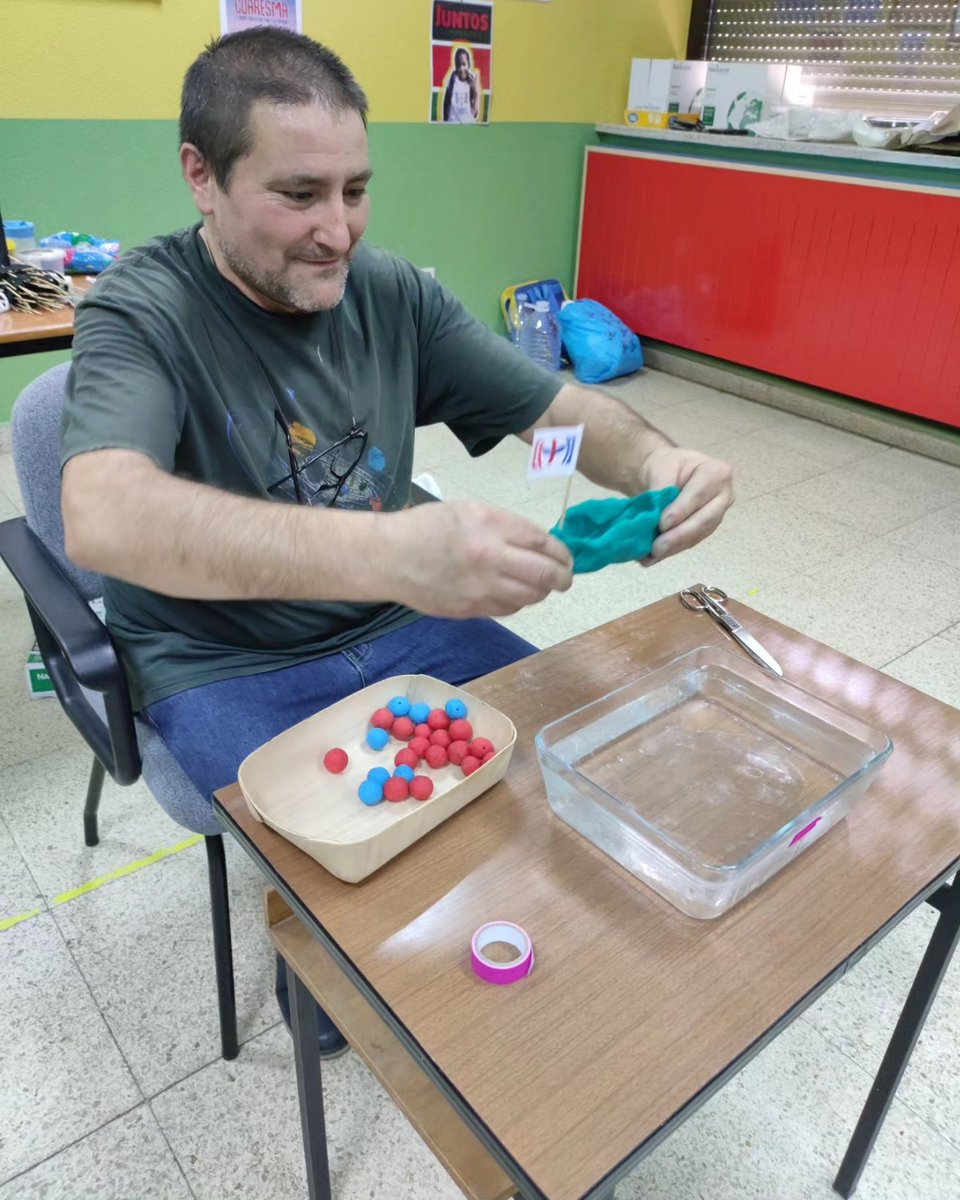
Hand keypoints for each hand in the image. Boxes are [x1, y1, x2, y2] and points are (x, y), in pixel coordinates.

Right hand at [388, 501, 572, 617]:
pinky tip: (510, 592)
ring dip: (541, 592)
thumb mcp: (470, 511)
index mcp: (490, 526)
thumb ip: (506, 527)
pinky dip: (517, 601)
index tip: (566, 557)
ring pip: (530, 597)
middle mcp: (490, 558)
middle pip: (544, 575)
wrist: (389, 557)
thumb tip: (538, 546)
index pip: (543, 542)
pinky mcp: (471, 610)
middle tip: (565, 577)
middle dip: (562, 577)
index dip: (561, 552)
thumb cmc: (428, 527)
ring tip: (538, 585)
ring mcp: (481, 588)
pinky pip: (507, 609)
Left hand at [638, 446, 733, 562]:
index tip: (662, 524)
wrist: (667, 474)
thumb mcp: (662, 467)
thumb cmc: (667, 466)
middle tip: (657, 547)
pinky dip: (671, 550)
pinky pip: (690, 542)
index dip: (681, 511)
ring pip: (698, 535)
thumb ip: (661, 489)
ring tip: (652, 555)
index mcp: (716, 473)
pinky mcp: (706, 530)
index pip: (699, 494)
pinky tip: (652, 557)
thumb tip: (655, 516)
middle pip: (704, 519)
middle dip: (679, 535)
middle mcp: (723, 496)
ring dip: (674, 547)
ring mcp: (717, 515)